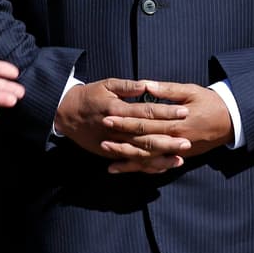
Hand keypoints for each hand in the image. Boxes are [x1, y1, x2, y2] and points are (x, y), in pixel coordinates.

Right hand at [54, 78, 190, 173]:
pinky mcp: (109, 153)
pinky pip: (131, 162)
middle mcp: (116, 129)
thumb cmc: (89, 96)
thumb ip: (127, 86)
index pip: (145, 111)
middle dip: (168, 139)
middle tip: (188, 140)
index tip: (184, 111)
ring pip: (140, 153)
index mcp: (117, 109)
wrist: (65, 113)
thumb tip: (147, 85)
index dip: (165, 112)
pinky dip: (146, 166)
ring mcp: (112, 143)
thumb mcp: (106, 85)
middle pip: (146, 136)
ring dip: (160, 156)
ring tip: (180, 158)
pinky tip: (162, 167)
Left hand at [100, 81, 233, 173]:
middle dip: (122, 141)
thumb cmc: (210, 102)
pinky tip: (125, 169)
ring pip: (150, 159)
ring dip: (129, 158)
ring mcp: (178, 151)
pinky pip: (159, 165)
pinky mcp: (180, 157)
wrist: (232, 121)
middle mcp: (177, 140)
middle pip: (145, 142)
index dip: (126, 121)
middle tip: (102, 139)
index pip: (146, 123)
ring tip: (108, 157)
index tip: (108, 118)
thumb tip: (146, 85)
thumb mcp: (190, 91)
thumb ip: (167, 90)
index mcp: (177, 122)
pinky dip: (141, 168)